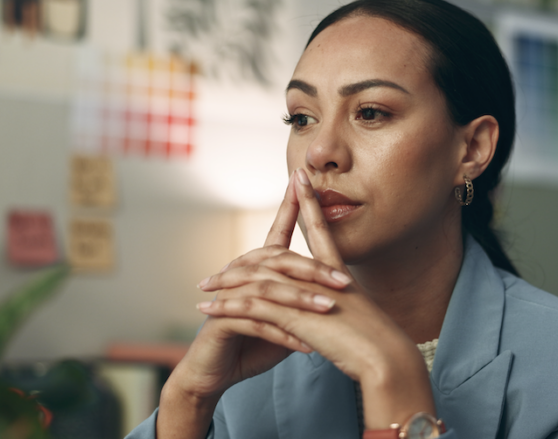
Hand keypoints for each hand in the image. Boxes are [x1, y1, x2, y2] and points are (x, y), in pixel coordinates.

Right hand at [157, 170, 348, 437]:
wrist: (213, 375)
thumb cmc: (250, 346)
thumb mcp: (285, 322)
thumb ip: (303, 304)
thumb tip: (334, 296)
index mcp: (257, 271)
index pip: (276, 232)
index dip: (290, 207)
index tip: (302, 181)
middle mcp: (241, 277)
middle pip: (278, 261)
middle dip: (313, 271)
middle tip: (344, 282)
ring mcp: (227, 296)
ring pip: (268, 290)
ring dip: (300, 302)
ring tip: (328, 312)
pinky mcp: (219, 320)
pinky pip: (255, 322)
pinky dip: (282, 333)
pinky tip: (304, 345)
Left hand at [198, 169, 436, 428]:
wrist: (386, 356)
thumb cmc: (381, 344)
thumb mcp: (363, 317)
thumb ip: (350, 307)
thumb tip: (345, 308)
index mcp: (339, 274)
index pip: (322, 231)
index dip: (309, 204)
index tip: (300, 178)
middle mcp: (319, 277)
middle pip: (275, 254)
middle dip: (244, 259)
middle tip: (218, 269)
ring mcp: (303, 293)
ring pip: (256, 279)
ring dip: (226, 283)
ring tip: (203, 288)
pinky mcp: (293, 313)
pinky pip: (251, 305)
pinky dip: (227, 305)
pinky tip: (207, 310)